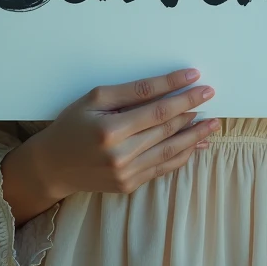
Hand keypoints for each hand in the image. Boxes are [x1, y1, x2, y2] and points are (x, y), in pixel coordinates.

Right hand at [29, 69, 218, 199]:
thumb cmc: (72, 125)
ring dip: (195, 135)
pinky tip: (196, 144)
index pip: (155, 109)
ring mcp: (127, 174)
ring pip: (170, 151)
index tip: (198, 79)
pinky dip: (182, 156)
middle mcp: (121, 155)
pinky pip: (163, 168)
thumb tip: (167, 84)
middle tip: (210, 95)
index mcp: (110, 130)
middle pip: (166, 129)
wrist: (53, 166)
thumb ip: (131, 92)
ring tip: (213, 123)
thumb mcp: (95, 99)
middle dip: (191, 111)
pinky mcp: (130, 185)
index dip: (180, 93)